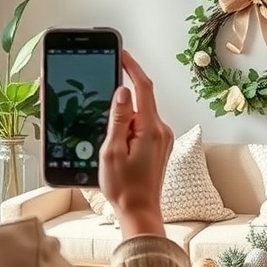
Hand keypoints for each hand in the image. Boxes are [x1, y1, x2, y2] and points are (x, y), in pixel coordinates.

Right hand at [99, 49, 172, 239]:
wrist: (140, 212)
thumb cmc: (124, 188)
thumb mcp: (111, 151)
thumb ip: (118, 118)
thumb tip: (122, 91)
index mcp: (151, 129)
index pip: (143, 87)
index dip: (131, 67)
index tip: (122, 54)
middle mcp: (162, 131)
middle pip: (140, 102)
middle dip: (120, 106)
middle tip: (103, 121)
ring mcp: (163, 139)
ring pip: (140, 117)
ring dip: (123, 123)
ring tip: (110, 147)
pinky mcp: (160, 146)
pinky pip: (143, 128)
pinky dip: (128, 130)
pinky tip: (117, 149)